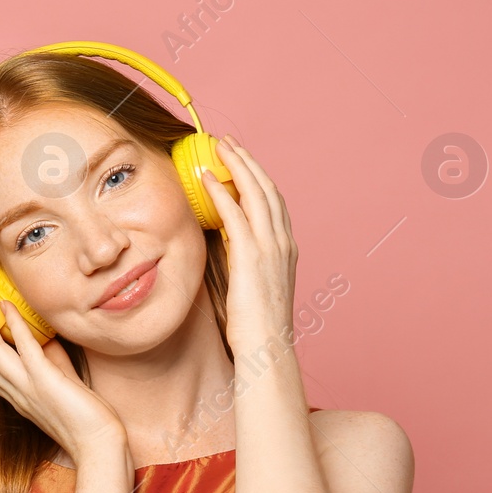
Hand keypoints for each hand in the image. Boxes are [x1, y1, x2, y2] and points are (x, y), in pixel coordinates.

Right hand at [0, 290, 128, 465]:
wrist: (99, 445)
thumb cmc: (86, 419)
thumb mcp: (62, 384)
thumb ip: (50, 362)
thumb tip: (45, 337)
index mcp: (17, 396)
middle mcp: (15, 392)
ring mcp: (27, 387)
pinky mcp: (45, 382)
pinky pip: (25, 348)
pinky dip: (14, 325)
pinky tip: (6, 305)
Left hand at [197, 137, 297, 358]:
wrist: (267, 350)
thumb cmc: (255, 328)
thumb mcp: (252, 287)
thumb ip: (242, 263)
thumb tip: (221, 248)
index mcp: (286, 249)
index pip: (272, 202)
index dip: (257, 177)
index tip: (240, 160)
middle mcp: (283, 242)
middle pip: (267, 188)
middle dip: (247, 161)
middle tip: (227, 142)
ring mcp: (271, 247)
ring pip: (255, 193)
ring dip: (236, 166)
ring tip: (217, 147)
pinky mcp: (252, 256)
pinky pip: (234, 214)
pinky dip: (221, 192)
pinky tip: (206, 178)